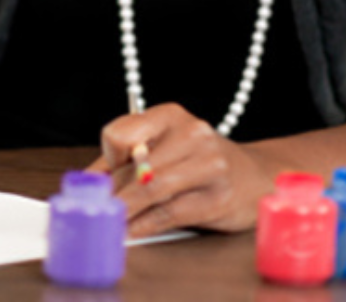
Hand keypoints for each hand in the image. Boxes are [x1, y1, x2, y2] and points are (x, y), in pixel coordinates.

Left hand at [91, 103, 284, 236]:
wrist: (255, 176)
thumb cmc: (199, 160)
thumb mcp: (165, 146)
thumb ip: (127, 159)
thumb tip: (90, 182)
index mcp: (169, 115)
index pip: (119, 134)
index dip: (107, 159)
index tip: (105, 177)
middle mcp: (191, 133)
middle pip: (135, 167)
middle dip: (112, 193)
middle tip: (97, 210)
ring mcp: (209, 164)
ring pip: (151, 189)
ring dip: (125, 211)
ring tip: (110, 222)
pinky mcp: (219, 196)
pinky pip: (170, 213)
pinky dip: (145, 224)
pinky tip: (133, 231)